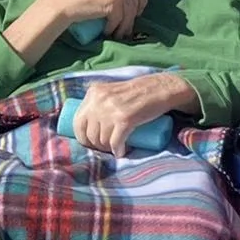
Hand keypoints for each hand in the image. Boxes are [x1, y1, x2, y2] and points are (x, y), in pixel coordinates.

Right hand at [49, 0, 150, 39]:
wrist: (63, 3)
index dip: (141, 0)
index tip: (138, 12)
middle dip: (135, 15)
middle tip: (128, 27)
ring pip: (130, 11)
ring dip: (125, 26)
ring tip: (118, 34)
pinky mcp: (114, 0)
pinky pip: (121, 18)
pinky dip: (116, 28)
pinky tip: (108, 32)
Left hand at [73, 74, 188, 154]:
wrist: (162, 88)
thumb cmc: (138, 91)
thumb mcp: (113, 90)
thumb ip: (99, 99)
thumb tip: (87, 122)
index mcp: (94, 92)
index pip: (78, 121)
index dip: (82, 137)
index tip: (92, 142)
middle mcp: (100, 100)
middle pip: (89, 133)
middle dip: (96, 145)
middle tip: (106, 147)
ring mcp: (112, 110)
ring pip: (102, 140)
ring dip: (108, 149)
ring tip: (116, 148)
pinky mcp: (125, 119)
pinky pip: (115, 142)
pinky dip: (118, 150)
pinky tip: (121, 152)